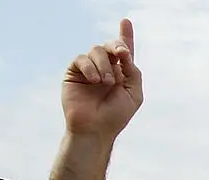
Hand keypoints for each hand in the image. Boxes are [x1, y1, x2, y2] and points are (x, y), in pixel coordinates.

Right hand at [63, 19, 142, 141]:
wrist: (95, 129)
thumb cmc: (116, 116)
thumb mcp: (133, 94)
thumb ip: (133, 72)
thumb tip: (125, 54)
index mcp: (121, 74)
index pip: (123, 52)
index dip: (125, 36)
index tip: (126, 21)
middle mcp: (105, 69)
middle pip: (111, 46)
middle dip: (118, 46)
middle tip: (122, 54)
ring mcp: (89, 70)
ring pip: (96, 50)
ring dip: (104, 65)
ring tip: (106, 82)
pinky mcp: (74, 72)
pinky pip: (82, 59)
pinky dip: (90, 68)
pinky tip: (95, 80)